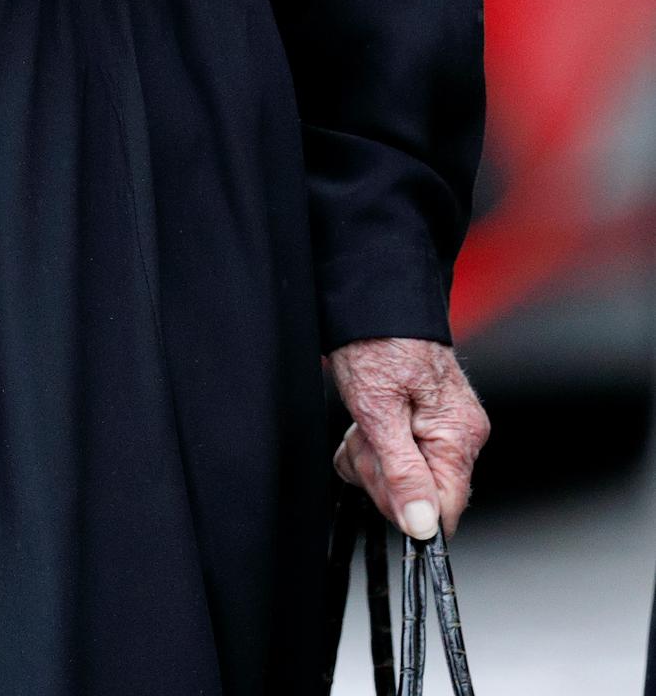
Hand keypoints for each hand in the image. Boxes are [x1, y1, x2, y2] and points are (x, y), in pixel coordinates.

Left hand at [329, 336, 488, 539]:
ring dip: (371, 455)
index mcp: (459, 435)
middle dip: (380, 471)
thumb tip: (423, 527)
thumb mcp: (378, 411)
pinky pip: (399, 454)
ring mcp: (443, 427)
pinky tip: (366, 418)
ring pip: (403, 477)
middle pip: (421, 496)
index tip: (377, 474)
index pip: (444, 509)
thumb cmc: (374, 341)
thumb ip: (403, 472)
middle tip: (364, 432)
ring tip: (363, 418)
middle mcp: (460, 434)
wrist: (368, 296)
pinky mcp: (424, 420)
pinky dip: (374, 443)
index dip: (404, 504)